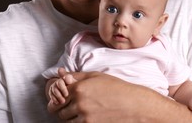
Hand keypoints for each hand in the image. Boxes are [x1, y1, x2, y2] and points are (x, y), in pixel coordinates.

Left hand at [50, 70, 191, 122]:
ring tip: (78, 112)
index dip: (59, 95)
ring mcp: (85, 117)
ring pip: (65, 120)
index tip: (62, 96)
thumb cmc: (116, 88)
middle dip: (62, 108)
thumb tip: (61, 74)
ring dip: (68, 117)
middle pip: (59, 110)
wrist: (134, 105)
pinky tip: (85, 117)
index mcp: (79, 88)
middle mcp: (79, 103)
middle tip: (69, 105)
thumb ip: (76, 76)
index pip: (58, 94)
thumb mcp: (96, 76)